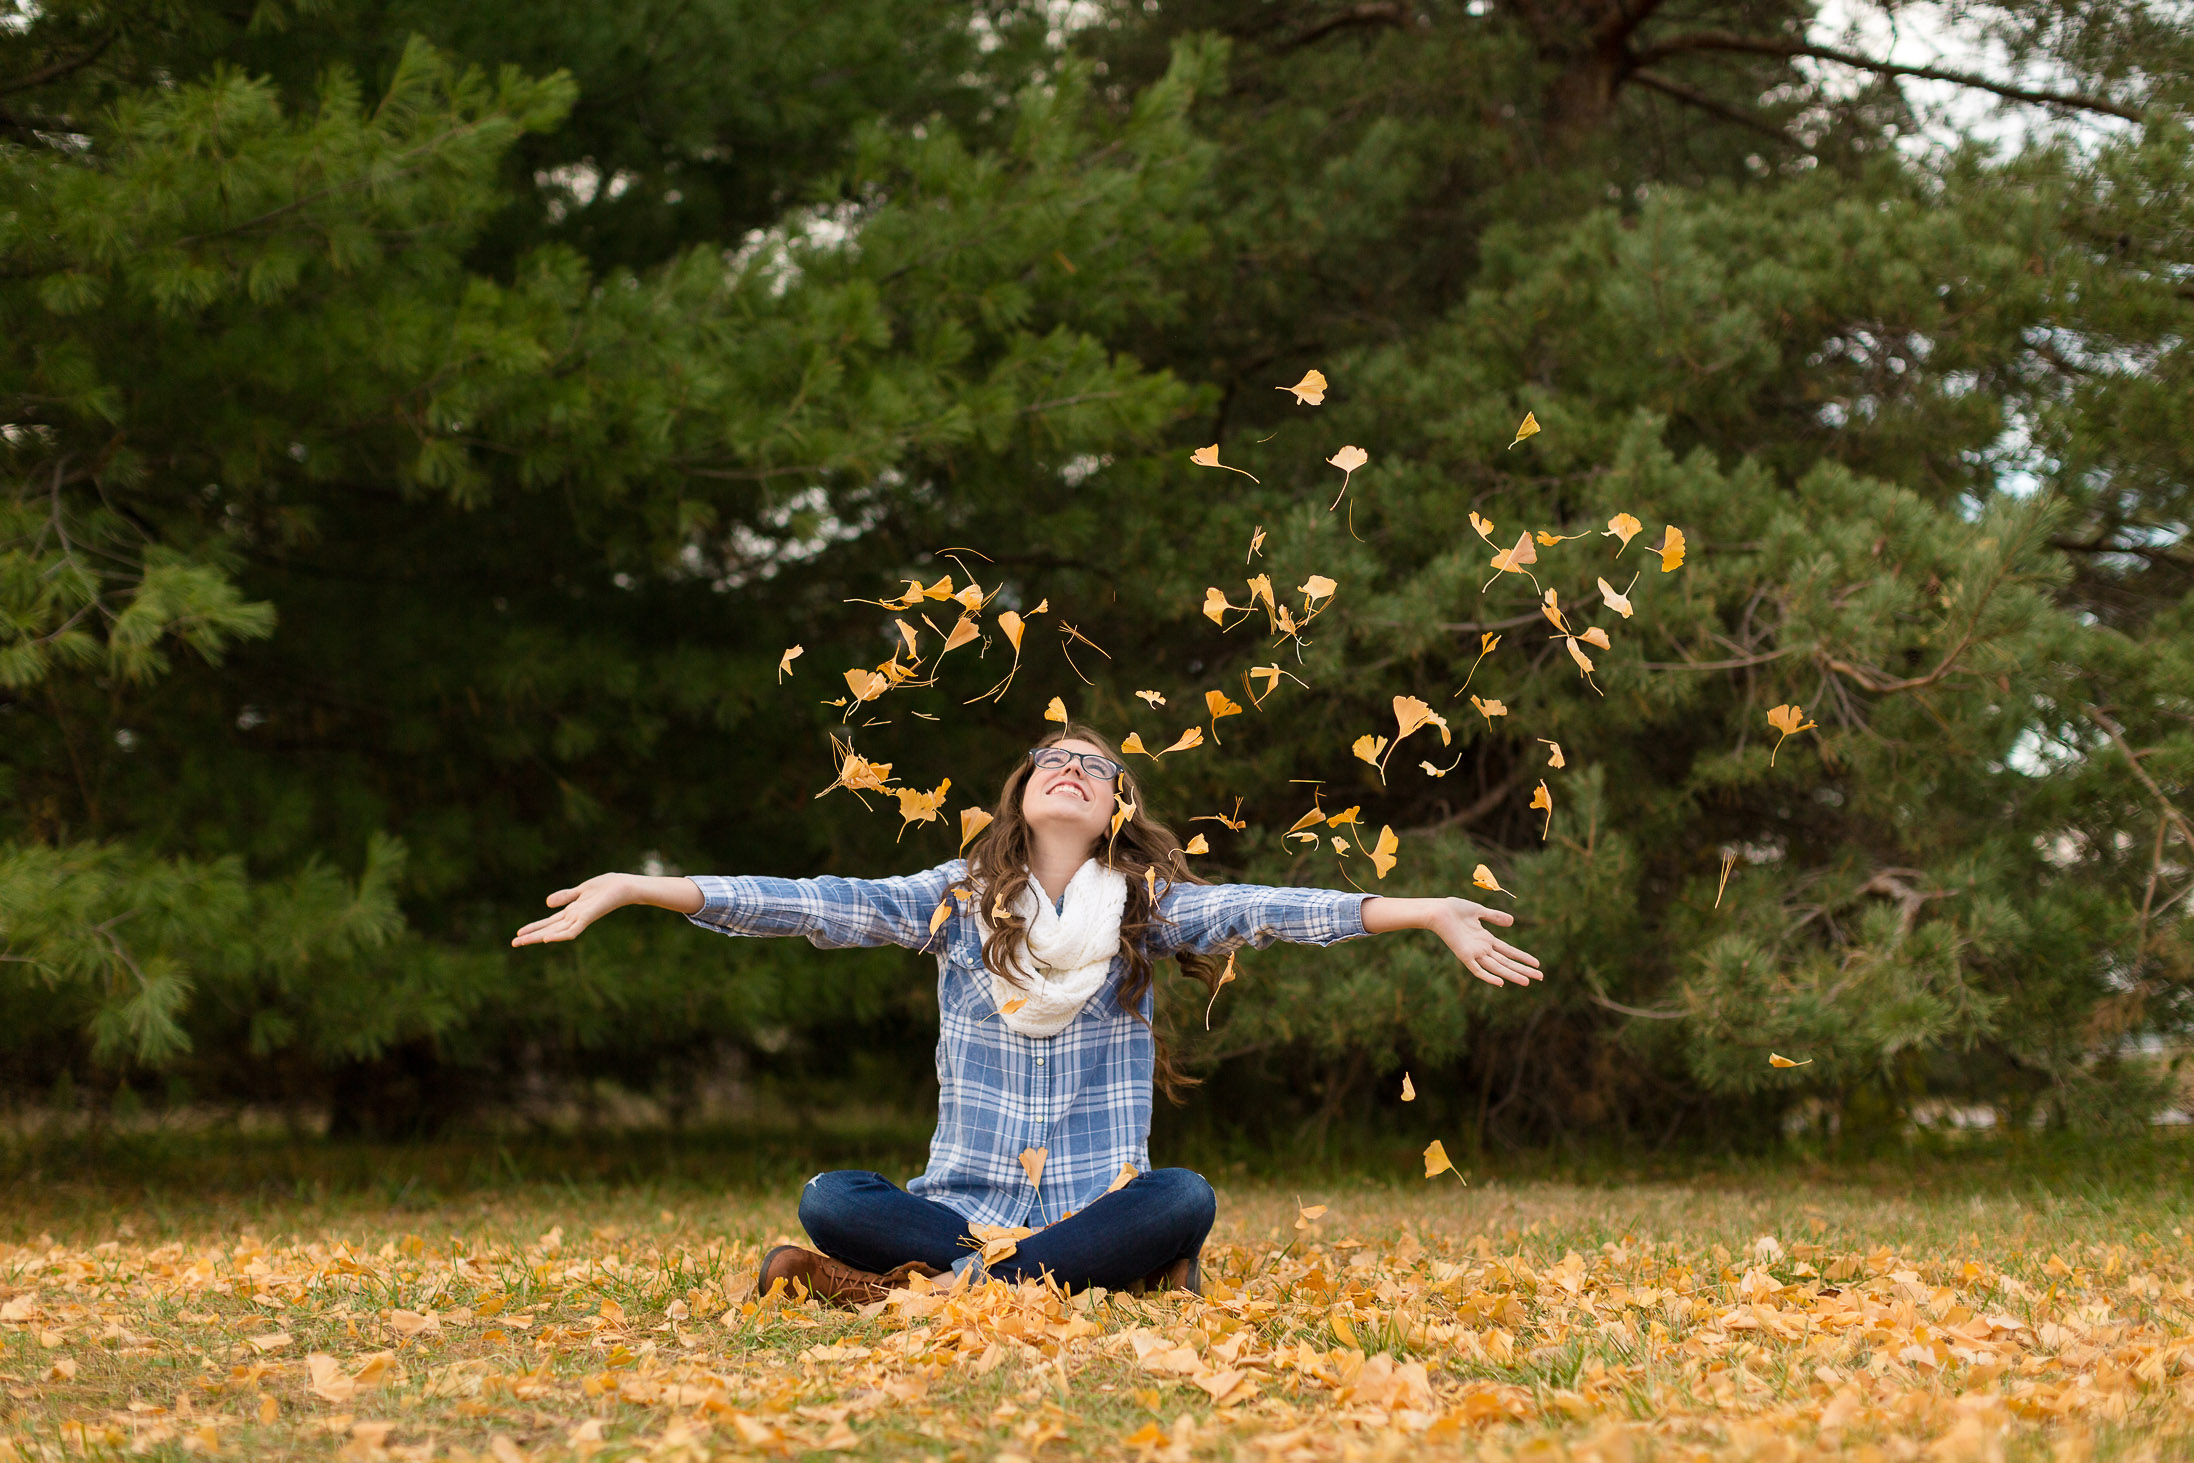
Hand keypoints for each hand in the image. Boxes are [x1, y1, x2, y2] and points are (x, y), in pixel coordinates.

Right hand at [512, 874, 632, 946]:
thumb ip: (565, 896)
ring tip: (523, 941)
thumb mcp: (580, 890)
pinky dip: (560, 935)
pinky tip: (547, 939)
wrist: (625, 886)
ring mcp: (581, 918)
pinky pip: (573, 930)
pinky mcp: (589, 917)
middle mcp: (574, 917)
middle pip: (548, 929)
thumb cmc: (606, 888)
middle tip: (513, 943)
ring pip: (556, 932)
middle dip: (531, 936)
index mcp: (572, 912)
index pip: (548, 923)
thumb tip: (546, 903)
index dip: (533, 928)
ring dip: (539, 937)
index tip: (517, 934)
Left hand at [1430, 897, 1543, 988]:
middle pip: (1507, 962)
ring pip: (1497, 967)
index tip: (1537, 963)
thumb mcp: (1479, 911)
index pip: (1509, 951)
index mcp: (1486, 939)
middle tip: (1541, 977)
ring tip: (1527, 982)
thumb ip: (1495, 917)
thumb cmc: (1455, 909)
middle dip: (1523, 969)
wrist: (1438, 911)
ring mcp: (1474, 953)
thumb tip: (1512, 922)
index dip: (1523, 957)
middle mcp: (1482, 948)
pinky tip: (1501, 982)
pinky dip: (1488, 977)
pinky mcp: (1464, 955)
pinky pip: (1477, 970)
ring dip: (1512, 975)